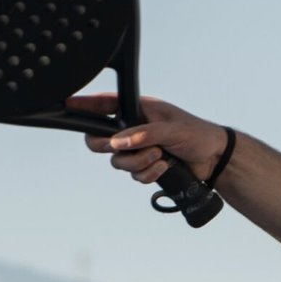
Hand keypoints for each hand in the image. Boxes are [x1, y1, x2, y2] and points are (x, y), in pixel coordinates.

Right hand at [73, 94, 227, 186]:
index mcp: (136, 109)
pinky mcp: (147, 167)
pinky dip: (147, 175)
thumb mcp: (170, 129)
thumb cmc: (196, 134)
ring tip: (160, 157)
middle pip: (100, 140)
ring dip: (138, 163)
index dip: (83, 106)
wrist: (215, 159)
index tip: (65, 106)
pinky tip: (163, 168)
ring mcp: (138, 149)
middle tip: (122, 148)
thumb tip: (118, 143)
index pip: (103, 105)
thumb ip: (143, 134)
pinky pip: (134, 176)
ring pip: (118, 162)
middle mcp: (132, 129)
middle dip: (111, 148)